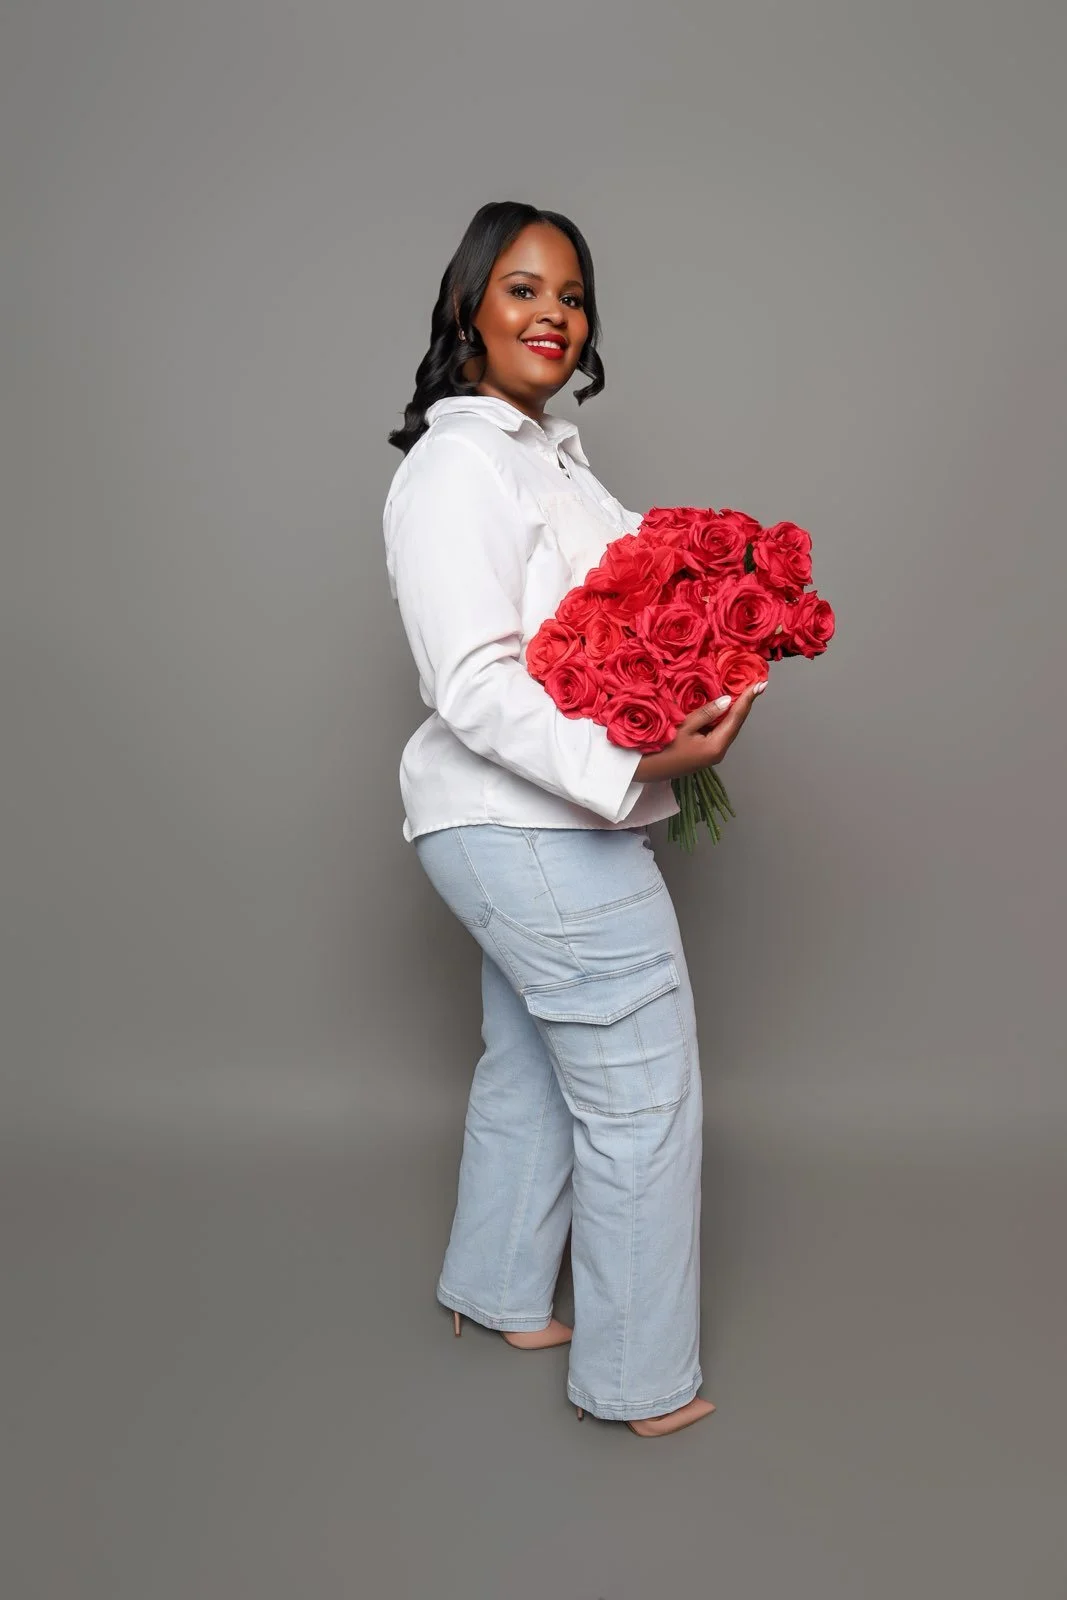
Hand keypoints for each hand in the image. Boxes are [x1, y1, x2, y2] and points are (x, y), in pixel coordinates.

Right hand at [633, 681, 765, 782]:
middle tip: (755, 685)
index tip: (760, 684)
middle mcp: (718, 752)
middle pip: (735, 724)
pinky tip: (723, 708)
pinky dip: (722, 719)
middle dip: (744, 704)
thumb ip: (707, 713)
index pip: (736, 718)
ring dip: (734, 711)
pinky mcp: (703, 753)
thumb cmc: (661, 748)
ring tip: (743, 693)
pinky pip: (717, 732)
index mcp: (716, 746)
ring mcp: (711, 754)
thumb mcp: (684, 726)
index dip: (748, 699)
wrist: (643, 770)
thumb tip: (727, 700)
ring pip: (727, 728)